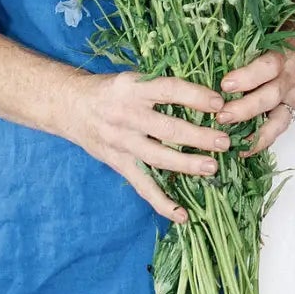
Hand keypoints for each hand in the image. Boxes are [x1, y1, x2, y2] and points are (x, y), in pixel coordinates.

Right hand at [47, 65, 229, 223]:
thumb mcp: (131, 78)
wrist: (70, 106)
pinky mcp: (119, 164)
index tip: (219, 103)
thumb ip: (159, 85)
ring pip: (158, 157)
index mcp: (133, 88)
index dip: (195, 96)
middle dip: (199, 136)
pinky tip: (182, 215)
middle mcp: (127, 115)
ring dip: (187, 164)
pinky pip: (142, 186)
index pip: (169, 90)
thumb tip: (205, 90)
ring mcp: (122, 142)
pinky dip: (162, 202)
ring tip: (212, 168)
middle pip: (168, 128)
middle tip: (224, 141)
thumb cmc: (110, 90)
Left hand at [218, 47, 294, 158]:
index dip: (247, 77)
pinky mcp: (293, 110)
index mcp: (284, 54)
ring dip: (253, 130)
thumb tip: (206, 58)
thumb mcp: (259, 36)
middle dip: (245, 108)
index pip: (268, 66)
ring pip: (279, 117)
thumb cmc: (269, 40)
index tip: (224, 85)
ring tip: (230, 139)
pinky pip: (279, 130)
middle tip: (221, 117)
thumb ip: (240, 49)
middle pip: (272, 95)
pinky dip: (261, 141)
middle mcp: (293, 76)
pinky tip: (243, 149)